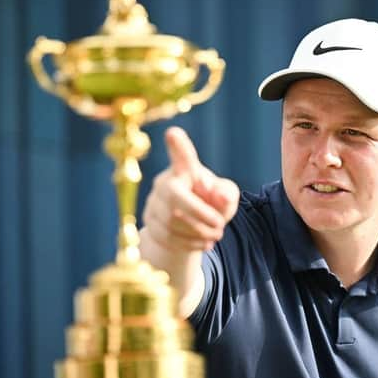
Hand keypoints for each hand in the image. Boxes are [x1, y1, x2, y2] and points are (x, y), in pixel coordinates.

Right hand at [141, 126, 239, 254]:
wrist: (192, 225)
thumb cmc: (212, 201)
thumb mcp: (226, 196)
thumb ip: (227, 193)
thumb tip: (221, 197)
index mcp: (185, 169)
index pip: (181, 156)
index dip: (178, 145)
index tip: (173, 133)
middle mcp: (164, 182)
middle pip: (176, 198)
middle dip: (201, 216)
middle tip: (220, 226)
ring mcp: (153, 202)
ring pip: (171, 222)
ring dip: (198, 233)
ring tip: (215, 235)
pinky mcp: (149, 222)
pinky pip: (167, 237)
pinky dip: (189, 243)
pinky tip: (204, 244)